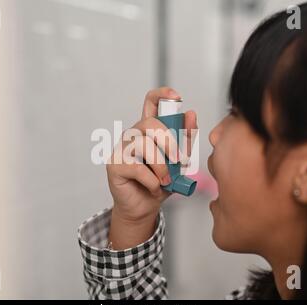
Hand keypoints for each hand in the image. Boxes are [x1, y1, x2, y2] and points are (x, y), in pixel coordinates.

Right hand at [106, 87, 197, 248]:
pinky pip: (137, 167)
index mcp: (149, 131)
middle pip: (149, 124)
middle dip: (169, 142)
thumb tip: (191, 115)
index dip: (162, 95)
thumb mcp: (180, 162)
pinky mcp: (114, 165)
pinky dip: (152, 180)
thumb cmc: (161, 183)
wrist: (145, 208)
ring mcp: (122, 149)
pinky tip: (153, 187)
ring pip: (143, 145)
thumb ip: (186, 140)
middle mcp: (133, 135)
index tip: (176, 97)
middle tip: (180, 160)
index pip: (151, 103)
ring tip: (166, 179)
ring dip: (161, 165)